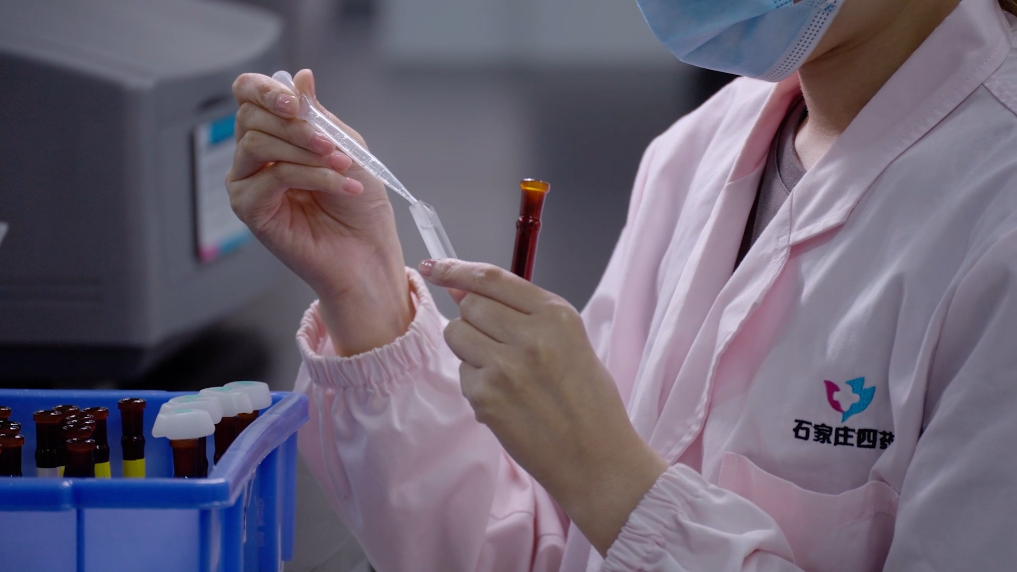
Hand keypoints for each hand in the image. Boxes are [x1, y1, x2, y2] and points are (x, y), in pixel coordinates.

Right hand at [228, 69, 410, 354]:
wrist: (367, 253)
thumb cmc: (360, 206)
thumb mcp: (347, 148)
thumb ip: (319, 116)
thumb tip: (300, 77)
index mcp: (275, 134)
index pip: (249, 94)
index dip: (266, 89)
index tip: (296, 102)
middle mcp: (254, 157)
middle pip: (250, 116)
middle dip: (295, 125)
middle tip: (332, 145)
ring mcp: (248, 183)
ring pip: (256, 144)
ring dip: (306, 151)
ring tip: (342, 167)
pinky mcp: (250, 210)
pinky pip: (273, 178)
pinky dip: (313, 177)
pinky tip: (342, 186)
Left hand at [419, 259, 668, 554]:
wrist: (598, 458)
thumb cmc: (587, 400)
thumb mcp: (568, 341)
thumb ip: (519, 312)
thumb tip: (461, 288)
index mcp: (557, 315)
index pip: (492, 278)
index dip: (457, 269)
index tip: (435, 267)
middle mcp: (531, 335)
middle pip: (469, 305)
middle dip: (473, 319)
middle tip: (495, 343)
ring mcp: (506, 367)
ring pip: (456, 335)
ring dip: (470, 350)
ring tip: (504, 373)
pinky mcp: (487, 397)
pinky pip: (462, 375)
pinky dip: (477, 385)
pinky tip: (507, 402)